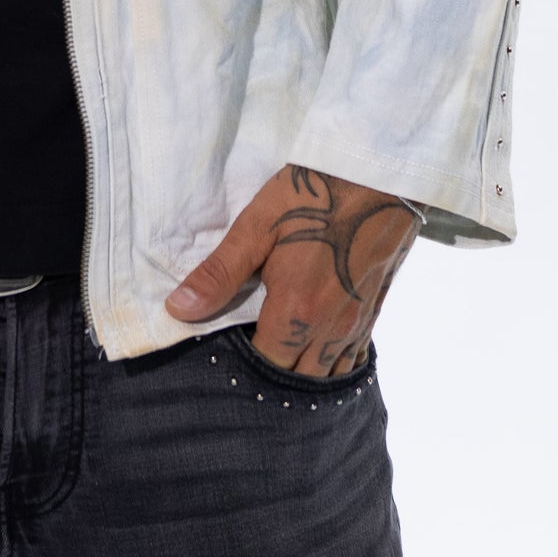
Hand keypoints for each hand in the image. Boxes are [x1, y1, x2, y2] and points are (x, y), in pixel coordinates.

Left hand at [163, 166, 421, 376]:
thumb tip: (178, 310)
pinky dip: (333, 364)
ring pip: (329, 375)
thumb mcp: (257, 227)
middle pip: (298, 381)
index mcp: (296, 312)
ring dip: (304, 377)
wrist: (380, 175)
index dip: (244, 369)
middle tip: (247, 363)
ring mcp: (357, 321)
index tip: (225, 358)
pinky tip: (317, 354)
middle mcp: (331, 328)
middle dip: (273, 379)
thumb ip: (219, 274)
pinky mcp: (375, 309)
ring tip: (279, 363)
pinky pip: (354, 357)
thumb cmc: (313, 196)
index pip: (265, 367)